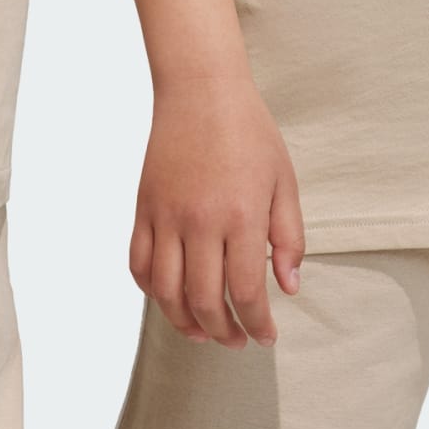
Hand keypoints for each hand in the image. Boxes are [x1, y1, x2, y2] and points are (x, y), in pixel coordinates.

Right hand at [132, 74, 304, 348]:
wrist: (201, 88)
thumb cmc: (249, 131)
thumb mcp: (284, 181)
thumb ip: (289, 237)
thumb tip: (287, 288)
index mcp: (241, 216)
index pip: (247, 292)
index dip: (258, 325)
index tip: (266, 336)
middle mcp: (200, 221)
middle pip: (204, 301)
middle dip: (223, 332)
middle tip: (237, 340)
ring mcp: (166, 215)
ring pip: (166, 292)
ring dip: (184, 322)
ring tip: (203, 331)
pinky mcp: (144, 207)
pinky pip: (138, 263)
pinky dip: (151, 291)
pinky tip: (170, 297)